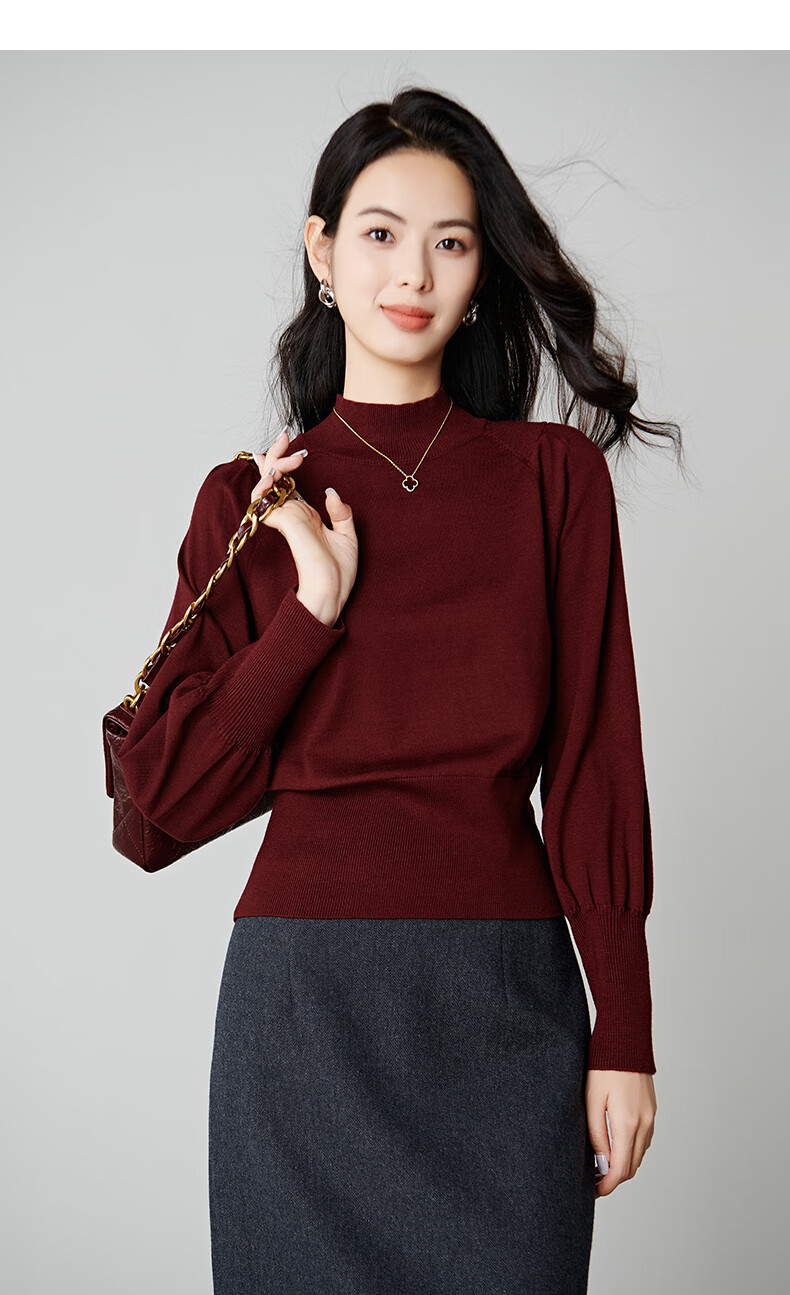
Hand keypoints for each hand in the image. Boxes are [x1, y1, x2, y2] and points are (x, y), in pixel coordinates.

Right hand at [251, 430, 357, 621]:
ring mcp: (287, 520)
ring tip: (286, 447)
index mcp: (306, 518)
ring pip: (267, 485)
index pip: (288, 485)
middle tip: (285, 434)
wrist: (332, 592)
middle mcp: (293, 516)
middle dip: (276, 455)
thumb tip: (330, 491)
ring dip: (274, 463)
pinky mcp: (284, 524)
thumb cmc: (339, 573)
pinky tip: (274, 471)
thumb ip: (339, 512)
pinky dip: (266, 483)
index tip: (291, 444)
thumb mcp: (348, 536)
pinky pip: (265, 499)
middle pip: (274, 479)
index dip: (285, 465)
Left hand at [585, 1069, 656, 1197]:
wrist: (625, 1042)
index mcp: (627, 1124)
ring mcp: (650, 1118)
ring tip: (601, 1165)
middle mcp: (643, 1124)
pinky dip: (631, 1151)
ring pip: (639, 1155)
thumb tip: (601, 1163)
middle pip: (632, 1167)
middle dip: (614, 1179)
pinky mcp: (651, 1111)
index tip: (594, 1191)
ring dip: (623, 1166)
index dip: (607, 1185)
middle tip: (594, 1180)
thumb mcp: (592, 1101)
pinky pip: (643, 1141)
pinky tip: (615, 1147)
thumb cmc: (603, 1068)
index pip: (620, 1169)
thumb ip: (596, 1134)